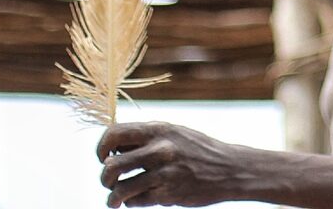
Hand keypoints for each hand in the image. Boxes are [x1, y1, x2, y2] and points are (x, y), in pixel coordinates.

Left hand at [97, 122, 237, 207]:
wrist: (231, 168)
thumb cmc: (197, 150)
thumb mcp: (174, 134)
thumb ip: (146, 139)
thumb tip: (112, 149)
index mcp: (159, 129)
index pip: (114, 134)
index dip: (101, 148)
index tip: (104, 158)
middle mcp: (160, 149)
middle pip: (112, 166)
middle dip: (105, 178)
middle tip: (110, 182)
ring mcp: (165, 172)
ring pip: (121, 189)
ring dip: (113, 197)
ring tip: (115, 200)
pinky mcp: (169, 194)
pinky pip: (136, 201)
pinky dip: (132, 203)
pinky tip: (137, 200)